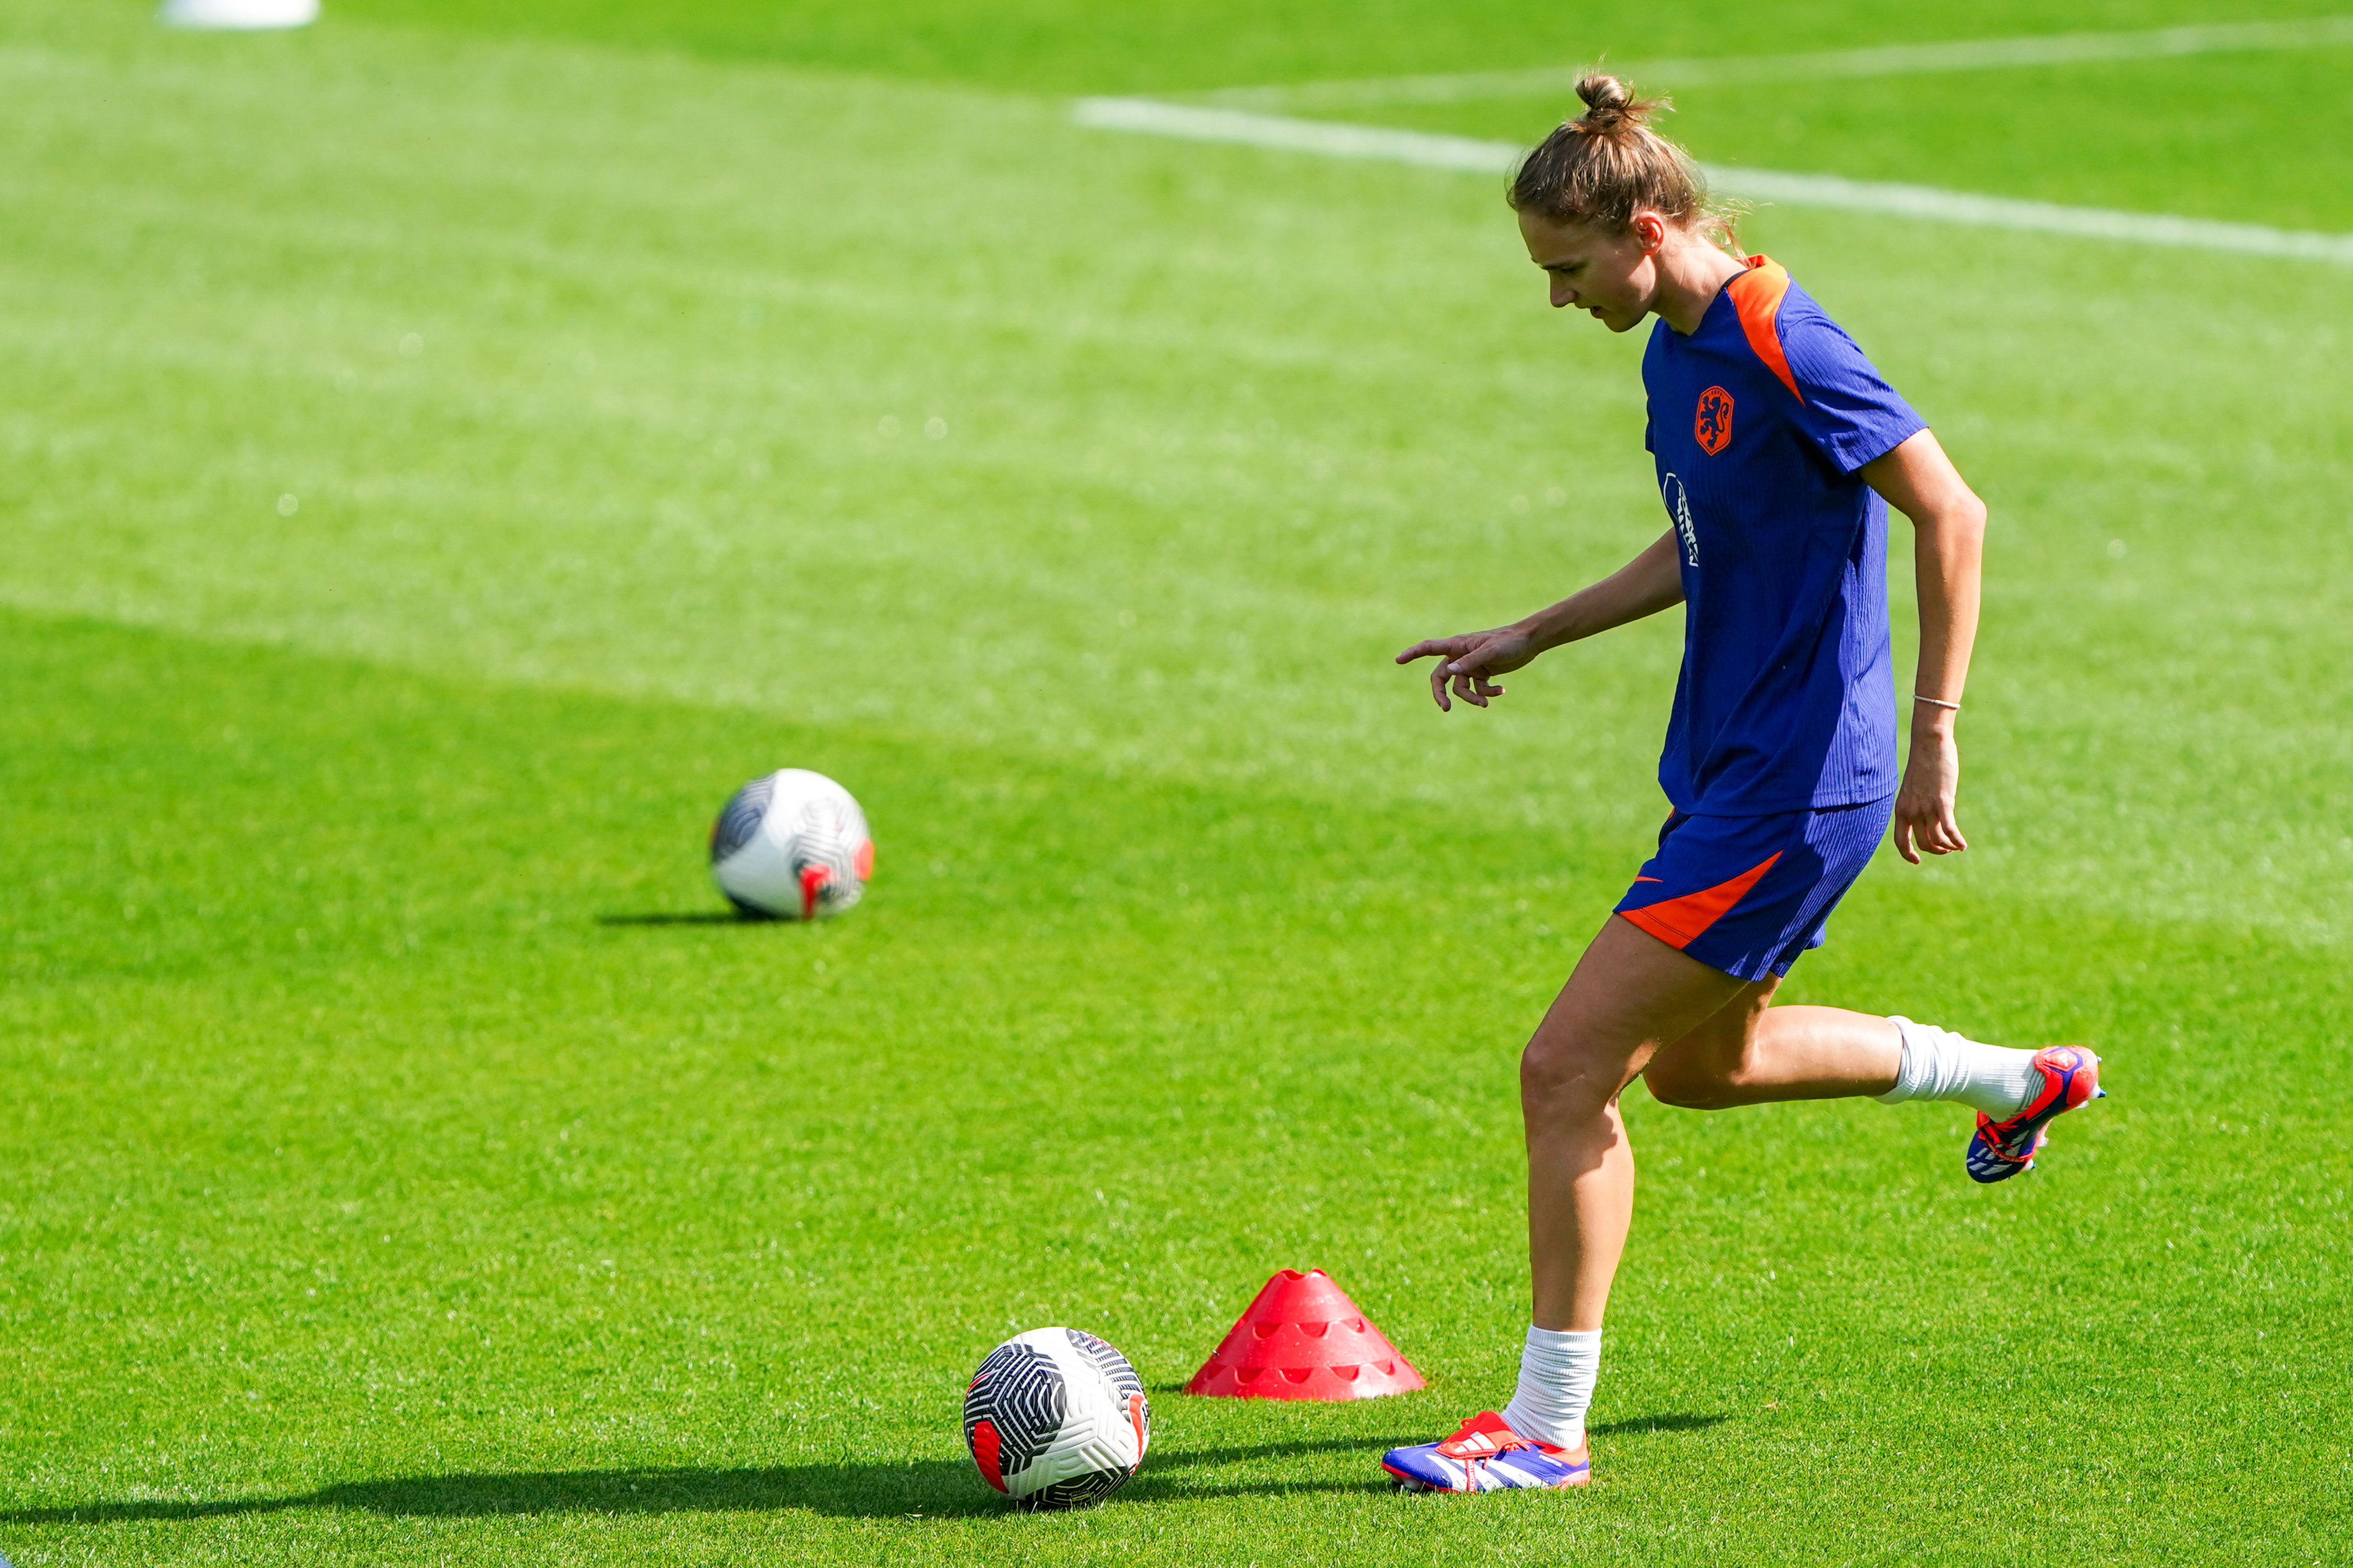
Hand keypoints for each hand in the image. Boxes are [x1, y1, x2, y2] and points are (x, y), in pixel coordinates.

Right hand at [1396, 625, 1539, 711]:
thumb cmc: (1509, 642)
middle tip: (1445, 709)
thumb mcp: (1490, 652)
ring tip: (1485, 703)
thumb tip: (1448, 672)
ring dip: (1472, 698)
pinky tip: (1502, 691)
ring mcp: (1470, 666)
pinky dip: (1487, 693)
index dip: (1412, 654)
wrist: (1529, 642)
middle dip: (1441, 694)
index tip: (1398, 660)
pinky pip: (1477, 690)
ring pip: (1460, 688)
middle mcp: (1460, 656)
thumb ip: (1469, 662)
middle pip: (1440, 678)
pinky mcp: (1482, 674)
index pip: (1429, 648)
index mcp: (1458, 645)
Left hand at [1892, 727, 1966, 863]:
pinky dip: (1957, 841)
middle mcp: (1911, 811)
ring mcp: (1926, 807)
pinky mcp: (1942, 802)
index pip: (1900, 841)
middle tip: (1946, 848)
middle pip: (1923, 843)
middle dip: (1936, 850)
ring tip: (1956, 846)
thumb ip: (1917, 804)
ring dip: (1948, 847)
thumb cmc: (1924, 764)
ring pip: (1937, 840)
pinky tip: (1963, 844)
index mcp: (1901, 809)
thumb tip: (1927, 818)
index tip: (1917, 861)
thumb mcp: (1914, 789)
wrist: (1929, 745)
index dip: (1908, 854)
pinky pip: (1950, 830)